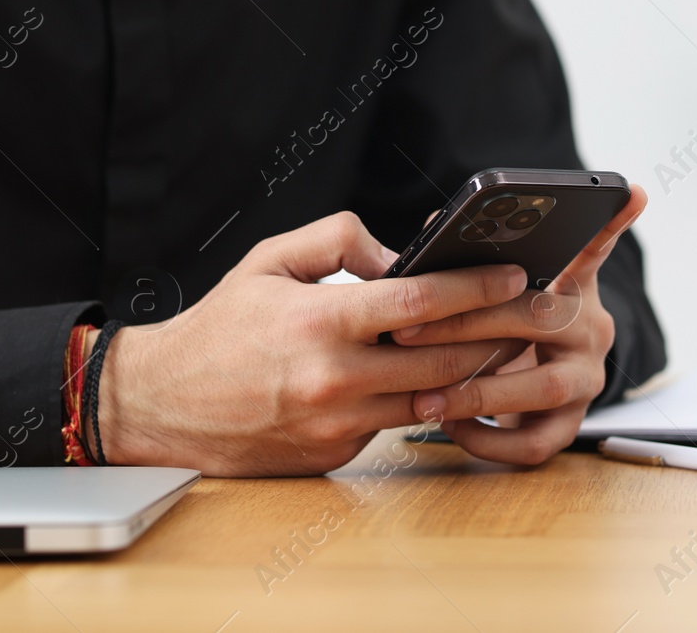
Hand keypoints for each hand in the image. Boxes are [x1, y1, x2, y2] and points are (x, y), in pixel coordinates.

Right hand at [96, 212, 528, 475]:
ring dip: (469, 371)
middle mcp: (334, 379)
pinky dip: (416, 398)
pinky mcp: (336, 455)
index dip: (476, 287)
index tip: (513, 275)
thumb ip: (338, 241)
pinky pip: (393, 422)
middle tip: (532, 312)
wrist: (163, 405)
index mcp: (320, 323)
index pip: (421, 302)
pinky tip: (434, 376)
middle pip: (444, 358)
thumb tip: (397, 254)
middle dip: (495, 332)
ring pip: (430, 397)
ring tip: (499, 342)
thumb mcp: (269, 260)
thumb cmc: (219, 328)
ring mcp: (338, 425)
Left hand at [391, 184, 648, 465]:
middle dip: (467, 324)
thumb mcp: (490, 291)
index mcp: (570, 286)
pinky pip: (534, 443)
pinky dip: (488, 440)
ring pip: (543, 386)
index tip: (632, 191)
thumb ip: (467, 258)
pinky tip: (453, 427)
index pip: (592, 249)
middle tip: (407, 330)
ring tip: (426, 398)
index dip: (610, 224)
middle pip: (539, 318)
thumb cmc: (497, 329)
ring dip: (477, 392)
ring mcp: (585, 379)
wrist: (522, 398)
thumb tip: (437, 224)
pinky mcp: (570, 425)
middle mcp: (588, 328)